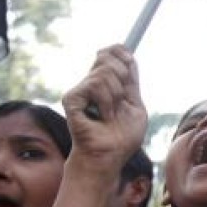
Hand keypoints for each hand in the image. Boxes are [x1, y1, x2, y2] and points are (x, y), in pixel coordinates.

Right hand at [61, 45, 147, 178]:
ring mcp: (80, 90)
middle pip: (107, 55)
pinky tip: (103, 116)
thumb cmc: (122, 137)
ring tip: (111, 114)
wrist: (110, 156)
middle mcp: (91, 83)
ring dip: (116, 96)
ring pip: (105, 72)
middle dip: (123, 75)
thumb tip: (129, 56)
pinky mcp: (71, 97)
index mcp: (107, 83)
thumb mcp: (135, 105)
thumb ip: (131, 82)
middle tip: (122, 99)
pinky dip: (107, 101)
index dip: (121, 51)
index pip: (110, 52)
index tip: (130, 61)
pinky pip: (96, 84)